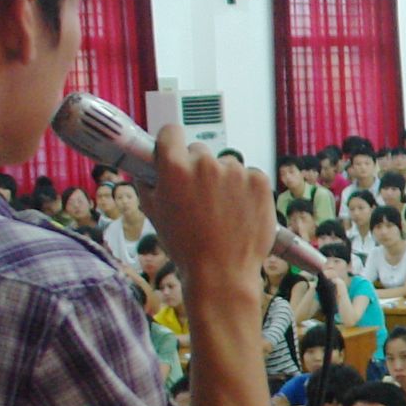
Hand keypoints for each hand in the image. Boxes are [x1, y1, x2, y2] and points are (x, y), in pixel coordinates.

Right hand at [144, 127, 277, 299]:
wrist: (222, 272)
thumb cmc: (185, 246)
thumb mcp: (154, 214)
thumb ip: (148, 184)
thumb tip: (145, 168)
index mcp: (174, 167)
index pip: (171, 132)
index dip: (171, 143)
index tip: (174, 152)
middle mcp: (205, 163)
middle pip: (199, 151)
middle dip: (197, 168)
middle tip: (199, 196)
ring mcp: (235, 171)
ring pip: (226, 165)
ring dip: (223, 179)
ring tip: (222, 210)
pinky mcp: (259, 181)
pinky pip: (250, 175)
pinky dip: (246, 189)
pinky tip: (240, 212)